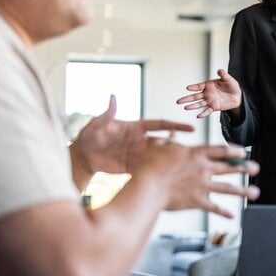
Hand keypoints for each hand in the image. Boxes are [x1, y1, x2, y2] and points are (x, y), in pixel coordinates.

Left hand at [71, 95, 194, 174]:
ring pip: (159, 156)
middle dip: (177, 146)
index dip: (175, 126)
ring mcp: (139, 155)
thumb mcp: (97, 124)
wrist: (84, 157)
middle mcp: (141, 141)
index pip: (160, 124)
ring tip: (183, 166)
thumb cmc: (90, 136)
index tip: (191, 128)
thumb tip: (113, 97)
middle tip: (190, 152)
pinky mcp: (134, 167)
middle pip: (164, 142)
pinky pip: (149, 169)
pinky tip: (167, 178)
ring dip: (170, 160)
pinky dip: (158, 172)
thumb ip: (107, 113)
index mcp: (136, 128)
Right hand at [132, 140, 259, 217]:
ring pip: (228, 188)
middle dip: (244, 168)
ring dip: (243, 191)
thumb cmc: (148, 165)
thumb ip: (168, 139)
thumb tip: (171, 133)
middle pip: (229, 167)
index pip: (221, 150)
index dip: (234, 150)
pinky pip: (214, 208)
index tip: (243, 153)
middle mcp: (203, 168)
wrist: (147, 186)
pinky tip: (232, 215)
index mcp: (196, 153)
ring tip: (255, 193)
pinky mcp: (197, 201)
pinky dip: (224, 212)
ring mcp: (202, 185)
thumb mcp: (157, 146)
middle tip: (256, 168)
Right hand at [176, 69, 241, 117]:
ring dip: (192, 106)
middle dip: (186, 98)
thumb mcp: (228, 79)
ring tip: (185, 107)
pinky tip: (198, 116)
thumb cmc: (231, 86)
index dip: (193, 87)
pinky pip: (207, 111)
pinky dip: (203, 113)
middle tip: (178, 101)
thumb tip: (220, 70)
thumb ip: (223, 75)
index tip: (188, 88)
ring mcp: (209, 101)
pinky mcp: (214, 107)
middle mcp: (207, 93)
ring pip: (199, 104)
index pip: (199, 86)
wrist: (237, 96)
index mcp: (208, 85)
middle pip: (195, 96)